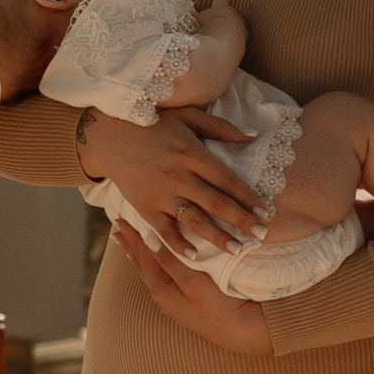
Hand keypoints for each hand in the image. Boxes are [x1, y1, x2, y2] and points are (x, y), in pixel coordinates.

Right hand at [78, 106, 264, 262]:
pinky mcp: (146, 207)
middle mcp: (179, 177)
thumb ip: (222, 128)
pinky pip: (164, 230)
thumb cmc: (154, 124)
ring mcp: (162, 194)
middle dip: (241, 221)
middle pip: (216, 203)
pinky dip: (178, 244)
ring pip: (195, 220)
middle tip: (262, 235)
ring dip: (217, 237)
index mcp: (192, 154)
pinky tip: (194, 257)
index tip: (265, 211)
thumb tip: (254, 136)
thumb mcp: (188, 116)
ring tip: (237, 249)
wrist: (109, 136)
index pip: (227, 180)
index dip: (248, 197)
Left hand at [110, 224, 274, 352]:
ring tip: (131, 244)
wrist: (241, 332)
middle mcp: (163, 296)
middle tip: (117, 229)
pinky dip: (156, 265)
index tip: (119, 220)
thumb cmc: (219, 305)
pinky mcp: (184, 304)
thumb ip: (169, 261)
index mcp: (162, 289)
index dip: (132, 237)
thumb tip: (148, 239)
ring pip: (152, 272)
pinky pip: (163, 278)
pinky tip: (158, 264)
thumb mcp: (193, 281)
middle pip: (143, 265)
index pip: (143, 257)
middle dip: (131, 246)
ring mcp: (173, 302)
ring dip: (142, 256)